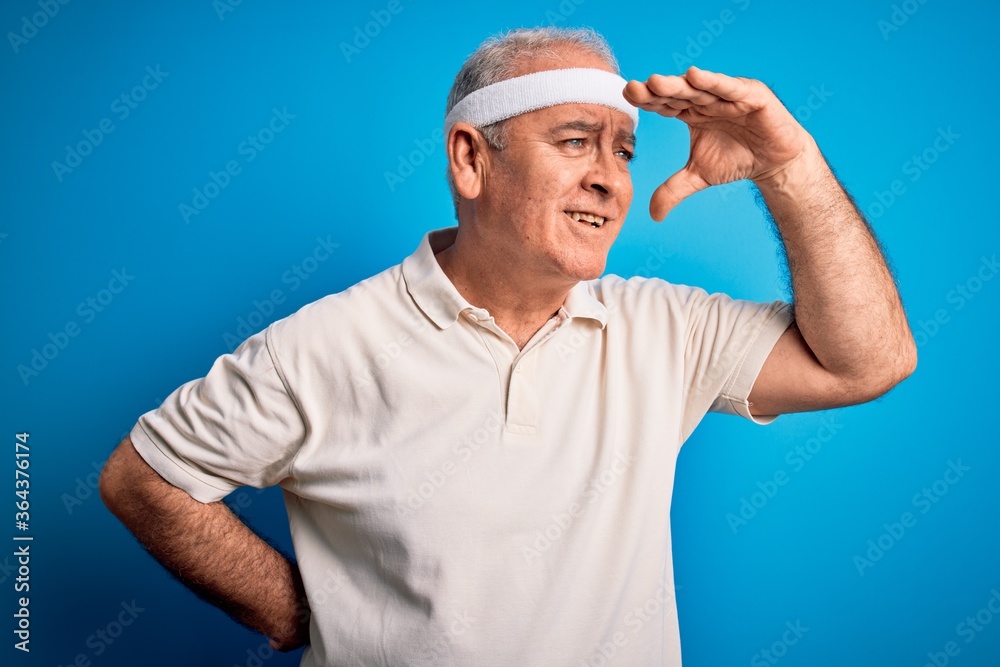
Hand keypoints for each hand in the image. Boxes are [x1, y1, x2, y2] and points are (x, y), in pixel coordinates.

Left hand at [623, 66, 815, 220]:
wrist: (774, 163)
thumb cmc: (736, 159)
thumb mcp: (699, 176)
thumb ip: (674, 190)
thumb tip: (653, 215)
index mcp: (690, 112)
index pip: (664, 104)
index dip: (647, 101)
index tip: (626, 96)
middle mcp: (706, 99)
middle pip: (677, 93)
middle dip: (656, 91)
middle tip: (633, 88)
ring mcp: (728, 94)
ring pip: (699, 88)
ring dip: (678, 84)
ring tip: (655, 82)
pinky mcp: (752, 95)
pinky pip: (730, 88)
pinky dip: (714, 82)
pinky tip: (694, 75)